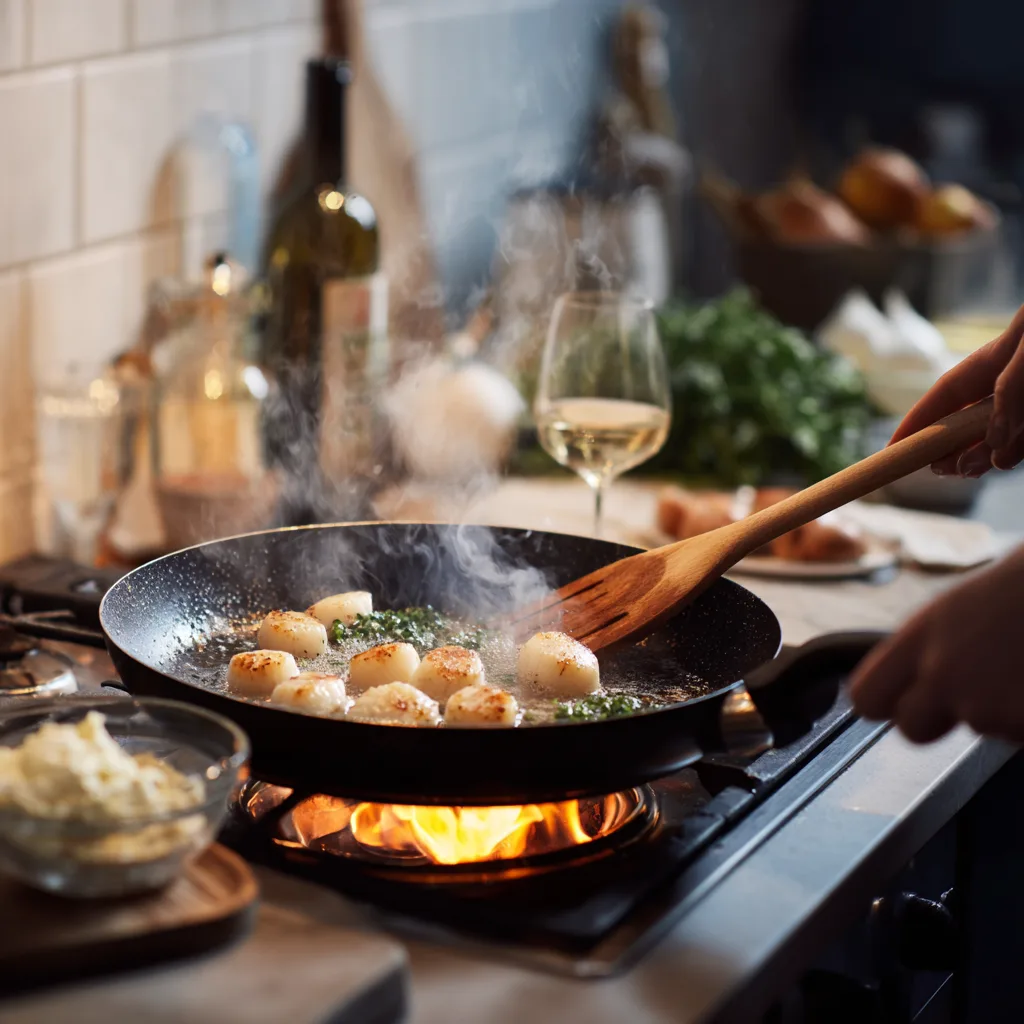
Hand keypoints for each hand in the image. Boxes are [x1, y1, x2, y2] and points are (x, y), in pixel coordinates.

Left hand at [850, 546, 1023, 743]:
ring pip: (988, 728)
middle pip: (912, 729)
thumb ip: (935, 645)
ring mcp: (990, 706)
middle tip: (981, 687)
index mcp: (924, 633)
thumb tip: (915, 679)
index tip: (902, 698)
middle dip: (942, 718)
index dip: (886, 702)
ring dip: (1010, 707)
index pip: (867, 696)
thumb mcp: (967, 603)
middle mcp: (945, 674)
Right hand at [889, 303, 1023, 476]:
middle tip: (940, 469)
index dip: (915, 422)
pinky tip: (1003, 458)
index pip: (944, 395)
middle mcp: (1008, 381)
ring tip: (971, 468)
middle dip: (948, 447)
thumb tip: (993, 441)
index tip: (891, 450)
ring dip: (980, 456)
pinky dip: (1011, 453)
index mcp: (994, 358)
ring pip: (996, 436)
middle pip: (966, 420)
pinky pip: (1022, 440)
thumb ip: (1011, 390)